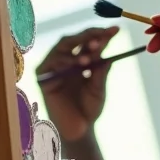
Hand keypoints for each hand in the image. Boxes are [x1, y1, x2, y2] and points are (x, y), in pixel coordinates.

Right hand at [35, 26, 118, 141]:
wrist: (79, 130)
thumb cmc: (90, 108)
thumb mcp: (99, 86)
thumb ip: (100, 69)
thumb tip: (106, 48)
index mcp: (81, 60)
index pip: (90, 42)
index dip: (102, 34)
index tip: (116, 29)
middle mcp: (67, 60)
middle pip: (74, 39)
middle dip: (88, 35)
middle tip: (101, 35)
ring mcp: (54, 67)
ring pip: (62, 47)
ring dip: (77, 48)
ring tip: (90, 59)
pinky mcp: (43, 77)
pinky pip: (51, 62)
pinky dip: (64, 60)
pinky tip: (76, 64)